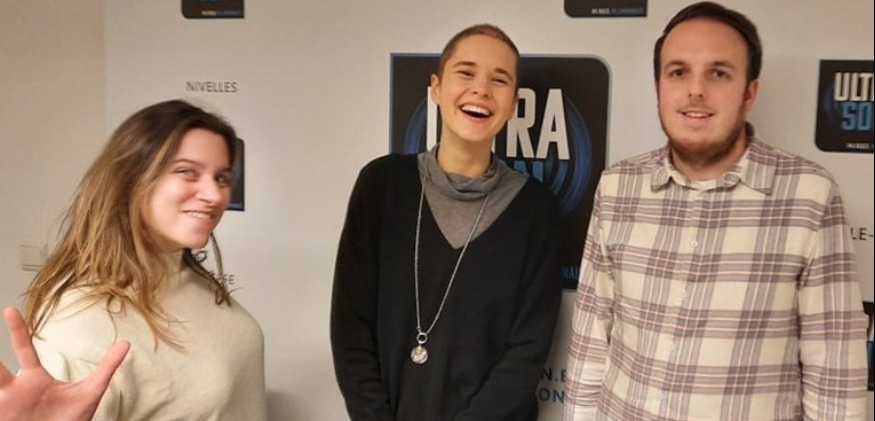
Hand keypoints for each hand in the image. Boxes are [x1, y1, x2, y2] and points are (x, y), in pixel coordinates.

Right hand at [0, 306, 129, 420]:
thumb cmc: (72, 419)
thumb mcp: (91, 391)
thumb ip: (107, 367)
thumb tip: (126, 343)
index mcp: (34, 378)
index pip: (24, 348)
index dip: (17, 329)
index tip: (11, 309)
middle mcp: (16, 389)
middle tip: (2, 316)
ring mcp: (7, 405)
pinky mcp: (4, 417)